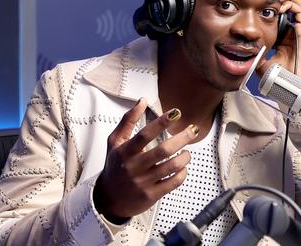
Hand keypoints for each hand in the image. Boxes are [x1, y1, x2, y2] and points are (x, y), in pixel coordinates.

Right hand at [93, 98, 198, 220]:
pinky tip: (182, 168)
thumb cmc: (114, 166)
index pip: (145, 134)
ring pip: (171, 167)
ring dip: (184, 157)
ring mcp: (143, 182)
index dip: (161, 122)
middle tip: (193, 130)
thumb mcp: (115, 142)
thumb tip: (142, 101)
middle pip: (163, 150)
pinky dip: (182, 173)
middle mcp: (134, 167)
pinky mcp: (151, 195)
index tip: (176, 113)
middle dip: (182, 138)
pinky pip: (173, 183)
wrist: (108, 199)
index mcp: (125, 152)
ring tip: (187, 151)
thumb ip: (128, 121)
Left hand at [257, 0, 300, 81]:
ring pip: (299, 5)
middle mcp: (294, 33)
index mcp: (285, 39)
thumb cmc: (280, 78)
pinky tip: (280, 7)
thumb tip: (244, 53)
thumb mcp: (262, 64)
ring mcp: (300, 32)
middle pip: (292, 6)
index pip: (282, 16)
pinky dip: (291, 4)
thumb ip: (256, 56)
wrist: (292, 86)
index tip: (261, 4)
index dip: (274, 7)